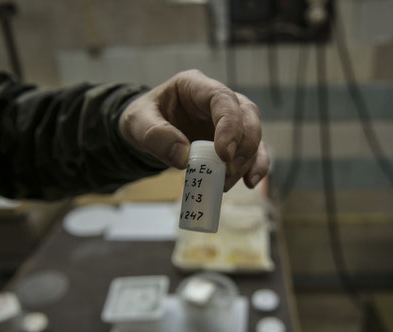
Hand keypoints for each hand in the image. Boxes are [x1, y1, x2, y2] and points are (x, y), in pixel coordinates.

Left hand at [119, 69, 268, 190]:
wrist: (146, 132)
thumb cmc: (143, 120)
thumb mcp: (137, 123)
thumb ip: (155, 136)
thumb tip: (183, 157)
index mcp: (195, 86)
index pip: (223, 98)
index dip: (229, 124)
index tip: (223, 154)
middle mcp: (218, 100)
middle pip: (247, 114)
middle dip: (244, 144)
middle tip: (228, 170)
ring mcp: (229, 120)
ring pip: (254, 134)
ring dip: (247, 161)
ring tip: (225, 183)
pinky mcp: (233, 140)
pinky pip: (253, 151)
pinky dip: (255, 167)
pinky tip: (249, 183)